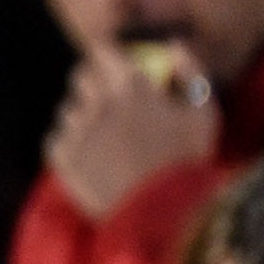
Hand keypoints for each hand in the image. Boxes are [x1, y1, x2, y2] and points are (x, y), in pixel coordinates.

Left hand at [46, 48, 224, 221]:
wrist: (162, 218)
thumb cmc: (189, 162)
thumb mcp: (205, 113)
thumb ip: (190, 72)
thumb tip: (173, 46)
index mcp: (130, 85)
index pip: (102, 51)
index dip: (110, 58)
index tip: (119, 68)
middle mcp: (96, 102)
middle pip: (81, 78)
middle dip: (95, 84)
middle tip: (114, 104)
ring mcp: (76, 131)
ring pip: (70, 111)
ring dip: (85, 117)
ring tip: (107, 139)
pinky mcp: (61, 158)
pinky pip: (59, 139)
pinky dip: (73, 145)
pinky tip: (95, 159)